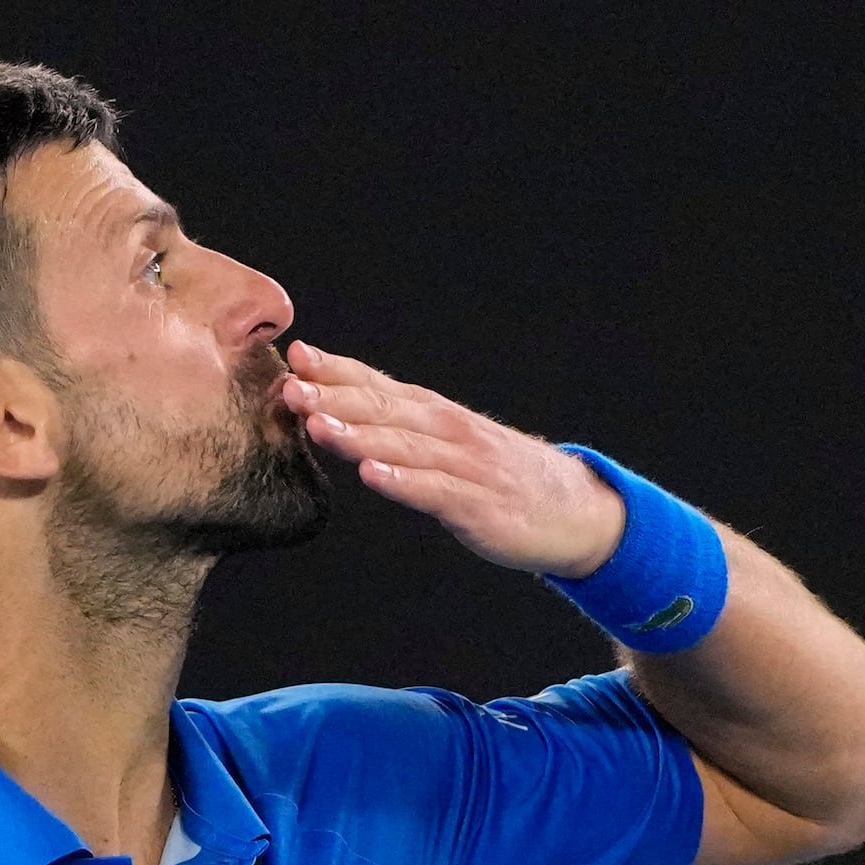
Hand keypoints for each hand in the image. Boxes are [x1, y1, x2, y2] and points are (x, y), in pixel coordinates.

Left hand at [280, 340, 625, 578]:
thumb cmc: (498, 476)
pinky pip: (435, 491)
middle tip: (289, 387)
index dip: (337, 369)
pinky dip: (403, 481)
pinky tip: (372, 475)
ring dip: (358, 434)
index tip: (295, 355)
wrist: (574, 510)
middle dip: (334, 396)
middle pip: (383, 409)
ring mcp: (463, 466)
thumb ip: (397, 429)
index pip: (379, 384)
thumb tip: (336, 413)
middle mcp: (447, 431)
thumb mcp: (446, 443)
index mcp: (434, 414)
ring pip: (403, 446)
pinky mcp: (479, 505)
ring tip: (318, 425)